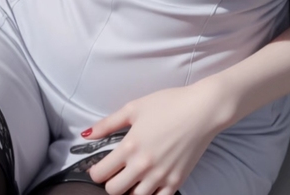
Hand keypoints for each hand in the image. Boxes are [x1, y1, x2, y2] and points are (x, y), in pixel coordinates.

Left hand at [84, 81, 229, 194]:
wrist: (202, 109)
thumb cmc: (170, 103)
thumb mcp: (135, 107)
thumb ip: (108, 123)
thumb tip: (87, 135)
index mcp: (130, 146)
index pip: (100, 174)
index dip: (96, 171)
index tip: (101, 166)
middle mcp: (143, 165)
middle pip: (113, 191)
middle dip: (111, 182)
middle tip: (117, 172)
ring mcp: (160, 176)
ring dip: (130, 190)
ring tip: (134, 177)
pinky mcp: (176, 181)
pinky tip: (150, 184)